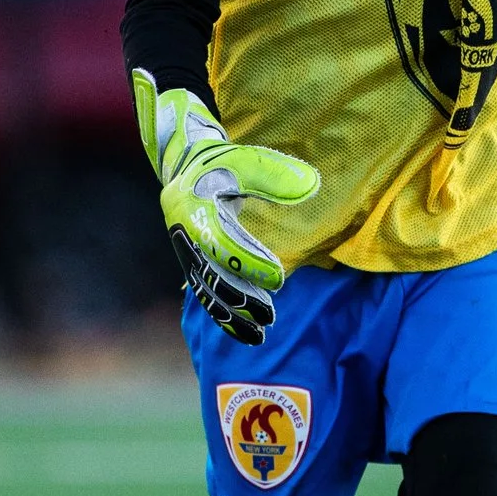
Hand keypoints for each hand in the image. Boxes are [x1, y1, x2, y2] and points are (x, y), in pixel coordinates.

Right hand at [132, 70, 320, 344]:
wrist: (186, 169)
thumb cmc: (223, 163)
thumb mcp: (247, 160)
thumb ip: (275, 174)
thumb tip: (311, 186)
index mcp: (196, 208)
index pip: (224, 245)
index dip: (250, 264)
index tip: (279, 279)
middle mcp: (186, 235)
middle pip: (213, 275)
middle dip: (242, 298)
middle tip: (271, 315)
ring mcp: (186, 254)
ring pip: (207, 293)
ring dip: (233, 317)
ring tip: (262, 335)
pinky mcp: (191, 266)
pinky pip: (205, 296)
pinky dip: (223, 317)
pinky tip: (247, 333)